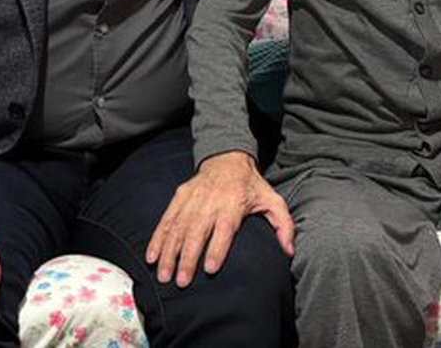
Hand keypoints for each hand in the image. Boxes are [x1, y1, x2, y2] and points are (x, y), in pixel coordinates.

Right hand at [146, 151, 294, 287]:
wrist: (227, 157)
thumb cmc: (251, 185)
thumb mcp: (272, 200)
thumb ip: (284, 225)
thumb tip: (289, 251)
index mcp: (232, 205)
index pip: (224, 230)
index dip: (217, 249)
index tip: (210, 269)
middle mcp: (210, 202)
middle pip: (196, 233)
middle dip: (187, 258)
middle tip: (181, 282)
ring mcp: (192, 199)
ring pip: (177, 228)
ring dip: (169, 252)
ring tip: (163, 275)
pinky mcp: (180, 196)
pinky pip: (166, 219)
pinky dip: (158, 238)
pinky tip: (151, 256)